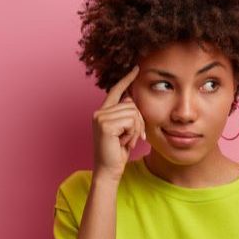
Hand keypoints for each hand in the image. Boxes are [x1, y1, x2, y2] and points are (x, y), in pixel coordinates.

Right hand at [92, 65, 145, 179]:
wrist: (109, 170)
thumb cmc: (118, 152)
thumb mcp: (125, 130)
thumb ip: (127, 115)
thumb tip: (130, 99)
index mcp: (103, 112)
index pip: (116, 90)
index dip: (127, 79)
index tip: (136, 68)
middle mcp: (99, 112)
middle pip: (132, 105)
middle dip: (139, 122)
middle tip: (132, 138)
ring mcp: (100, 118)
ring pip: (133, 113)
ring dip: (135, 130)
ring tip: (126, 141)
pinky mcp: (105, 125)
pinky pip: (131, 121)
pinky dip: (132, 133)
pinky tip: (123, 143)